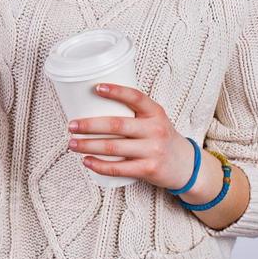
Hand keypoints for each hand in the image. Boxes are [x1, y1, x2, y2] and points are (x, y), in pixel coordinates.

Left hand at [66, 83, 204, 191]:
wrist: (186, 165)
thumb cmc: (161, 138)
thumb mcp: (155, 120)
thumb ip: (133, 113)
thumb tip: (94, 104)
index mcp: (156, 113)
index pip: (136, 97)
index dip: (116, 91)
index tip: (95, 88)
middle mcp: (155, 130)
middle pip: (117, 125)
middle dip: (89, 125)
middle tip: (71, 125)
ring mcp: (153, 151)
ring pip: (114, 148)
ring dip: (88, 146)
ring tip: (72, 143)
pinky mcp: (149, 170)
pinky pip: (119, 169)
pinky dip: (99, 166)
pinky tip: (86, 161)